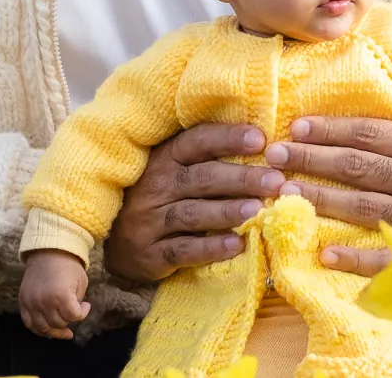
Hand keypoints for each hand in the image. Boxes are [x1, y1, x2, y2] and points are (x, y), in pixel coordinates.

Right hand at [19, 250, 90, 339]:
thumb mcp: (81, 281)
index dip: (83, 313)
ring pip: (43, 328)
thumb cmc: (68, 265)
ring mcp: (32, 303)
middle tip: (72, 314)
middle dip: (69, 321)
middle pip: (58, 324)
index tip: (85, 306)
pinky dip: (38, 329)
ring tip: (63, 330)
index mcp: (62, 296)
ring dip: (54, 331)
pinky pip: (28, 323)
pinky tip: (47, 328)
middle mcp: (44, 302)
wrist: (47, 252)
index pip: (74, 317)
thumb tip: (73, 315)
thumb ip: (77, 301)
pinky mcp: (23, 302)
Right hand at [102, 123, 284, 281]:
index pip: (198, 141)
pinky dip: (211, 248)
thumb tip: (262, 142)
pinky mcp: (151, 253)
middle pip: (203, 178)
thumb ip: (207, 157)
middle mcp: (156, 186)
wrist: (117, 241)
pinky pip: (183, 250)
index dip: (229, 138)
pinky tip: (236, 245)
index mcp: (165, 158)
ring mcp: (150, 220)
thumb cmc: (159, 196)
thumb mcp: (174, 169)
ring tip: (259, 210)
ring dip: (228, 211)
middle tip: (275, 180)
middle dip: (241, 178)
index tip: (261, 139)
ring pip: (194, 213)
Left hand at [265, 117, 391, 276]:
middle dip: (312, 159)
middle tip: (275, 153)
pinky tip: (323, 250)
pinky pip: (383, 256)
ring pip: (362, 206)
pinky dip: (353, 255)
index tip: (297, 126)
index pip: (373, 134)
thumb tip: (360, 120)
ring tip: (284, 191)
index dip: (332, 130)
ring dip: (320, 199)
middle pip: (359, 167)